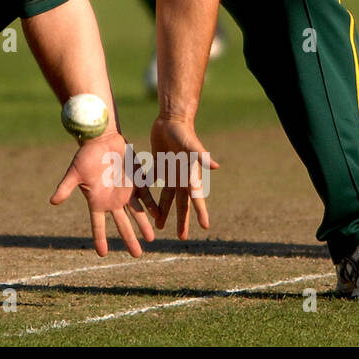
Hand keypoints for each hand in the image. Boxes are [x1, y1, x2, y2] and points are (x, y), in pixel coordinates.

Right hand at [51, 132, 158, 256]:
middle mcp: (113, 200)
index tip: (102, 254)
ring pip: (137, 213)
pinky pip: (146, 197)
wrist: (101, 140)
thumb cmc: (86, 155)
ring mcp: (126, 192)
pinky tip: (157, 215)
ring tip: (151, 239)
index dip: (100, 239)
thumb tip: (52, 201)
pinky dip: (151, 206)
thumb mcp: (75, 172)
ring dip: (144, 226)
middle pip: (122, 224)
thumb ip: (66, 188)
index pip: (98, 224)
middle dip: (129, 239)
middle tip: (137, 255)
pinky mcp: (137, 181)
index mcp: (97, 201)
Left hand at [149, 116, 218, 238]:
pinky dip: (148, 194)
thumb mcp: (192, 146)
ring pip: (165, 197)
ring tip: (158, 226)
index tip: (205, 227)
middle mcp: (180, 177)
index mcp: (189, 176)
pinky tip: (142, 205)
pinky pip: (152, 183)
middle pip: (181, 203)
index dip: (200, 213)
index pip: (196, 198)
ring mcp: (169, 173)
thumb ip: (202, 156)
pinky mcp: (158, 165)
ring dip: (163, 210)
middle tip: (181, 238)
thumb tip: (216, 165)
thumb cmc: (184, 133)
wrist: (172, 120)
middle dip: (181, 220)